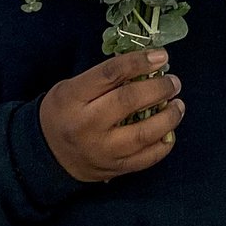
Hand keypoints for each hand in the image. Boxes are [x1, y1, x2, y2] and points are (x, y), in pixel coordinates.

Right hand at [40, 51, 183, 182]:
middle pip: (129, 101)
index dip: (139, 62)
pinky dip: (164, 144)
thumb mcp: (72, 87)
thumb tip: (147, 65)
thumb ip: (104, 78)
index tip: (161, 56)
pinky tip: (170, 131)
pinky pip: (146, 158)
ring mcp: (101, 150)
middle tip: (173, 82)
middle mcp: (87, 125)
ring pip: (143, 133)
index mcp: (73, 98)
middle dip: (159, 88)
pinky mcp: (114, 169)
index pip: (110, 74)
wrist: (48, 154)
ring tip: (178, 105)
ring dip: (168, 117)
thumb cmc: (64, 112)